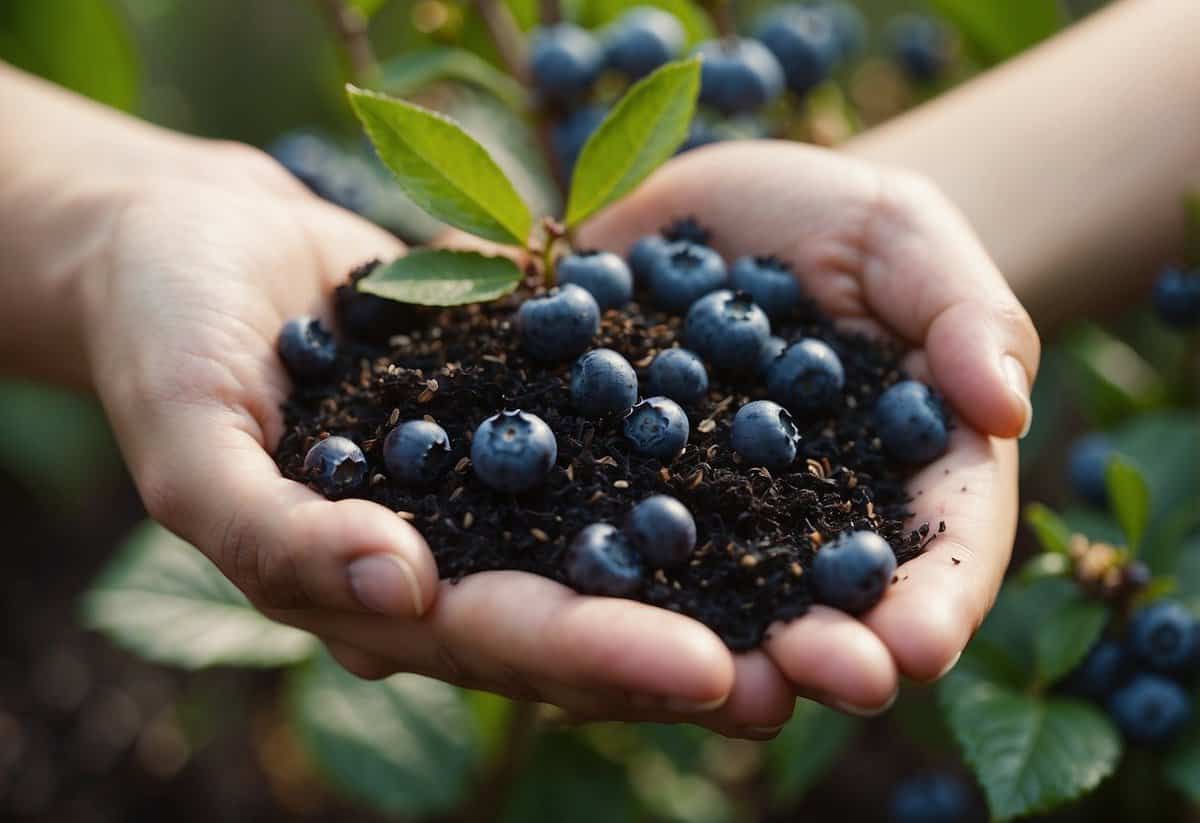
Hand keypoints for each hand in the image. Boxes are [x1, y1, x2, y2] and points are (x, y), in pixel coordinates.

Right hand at [83, 140, 784, 739]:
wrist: (197, 241)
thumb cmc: (168, 343)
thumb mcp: (189, 443)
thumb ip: (272, 529)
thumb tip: (388, 585)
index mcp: (376, 594)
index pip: (497, 644)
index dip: (597, 660)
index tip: (705, 670)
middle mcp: (450, 558)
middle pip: (584, 618)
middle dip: (693, 644)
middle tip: (811, 663)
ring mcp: (495, 487)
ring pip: (618, 543)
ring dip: (718, 571)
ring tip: (828, 590)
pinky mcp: (524, 407)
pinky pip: (613, 435)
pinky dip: (686, 451)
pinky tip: (776, 453)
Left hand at [582, 141, 1038, 713]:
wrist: (713, 211)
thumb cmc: (839, 223)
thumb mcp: (906, 240)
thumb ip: (964, 315)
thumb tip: (1004, 407)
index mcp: (898, 471)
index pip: (938, 547)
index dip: (933, 601)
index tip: (917, 646)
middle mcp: (799, 514)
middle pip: (823, 597)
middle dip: (823, 648)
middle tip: (811, 679)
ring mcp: (701, 506)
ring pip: (711, 592)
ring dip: (708, 642)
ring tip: (702, 677)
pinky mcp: (615, 479)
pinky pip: (603, 527)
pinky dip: (597, 567)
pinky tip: (578, 600)